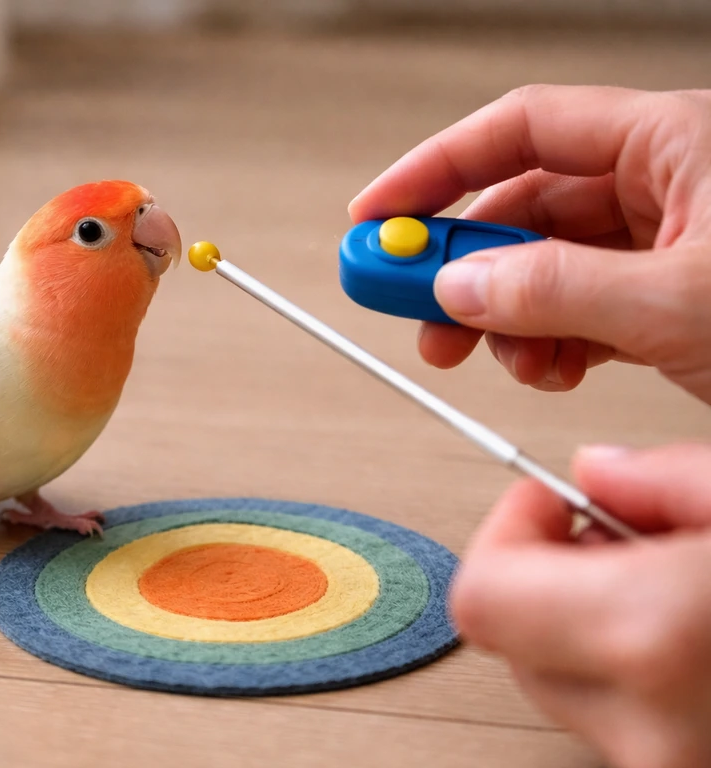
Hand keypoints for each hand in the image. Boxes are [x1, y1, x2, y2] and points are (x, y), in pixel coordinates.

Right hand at [348, 85, 710, 403]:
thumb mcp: (678, 301)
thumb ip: (557, 290)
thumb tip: (459, 287)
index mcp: (671, 142)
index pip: (521, 130)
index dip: (436, 168)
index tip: (377, 216)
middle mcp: (663, 182)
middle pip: (522, 208)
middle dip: (465, 269)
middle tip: (416, 308)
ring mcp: (664, 242)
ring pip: (544, 267)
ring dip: (508, 320)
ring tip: (509, 360)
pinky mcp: (664, 295)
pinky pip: (579, 307)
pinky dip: (551, 342)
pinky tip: (553, 367)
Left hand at [449, 442, 710, 767]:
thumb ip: (662, 477)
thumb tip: (597, 474)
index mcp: (651, 635)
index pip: (480, 594)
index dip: (504, 534)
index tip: (545, 505)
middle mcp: (648, 727)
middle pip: (511, 641)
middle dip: (551, 577)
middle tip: (625, 540)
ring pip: (562, 683)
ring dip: (597, 628)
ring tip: (680, 593)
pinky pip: (618, 719)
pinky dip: (637, 674)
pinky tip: (695, 641)